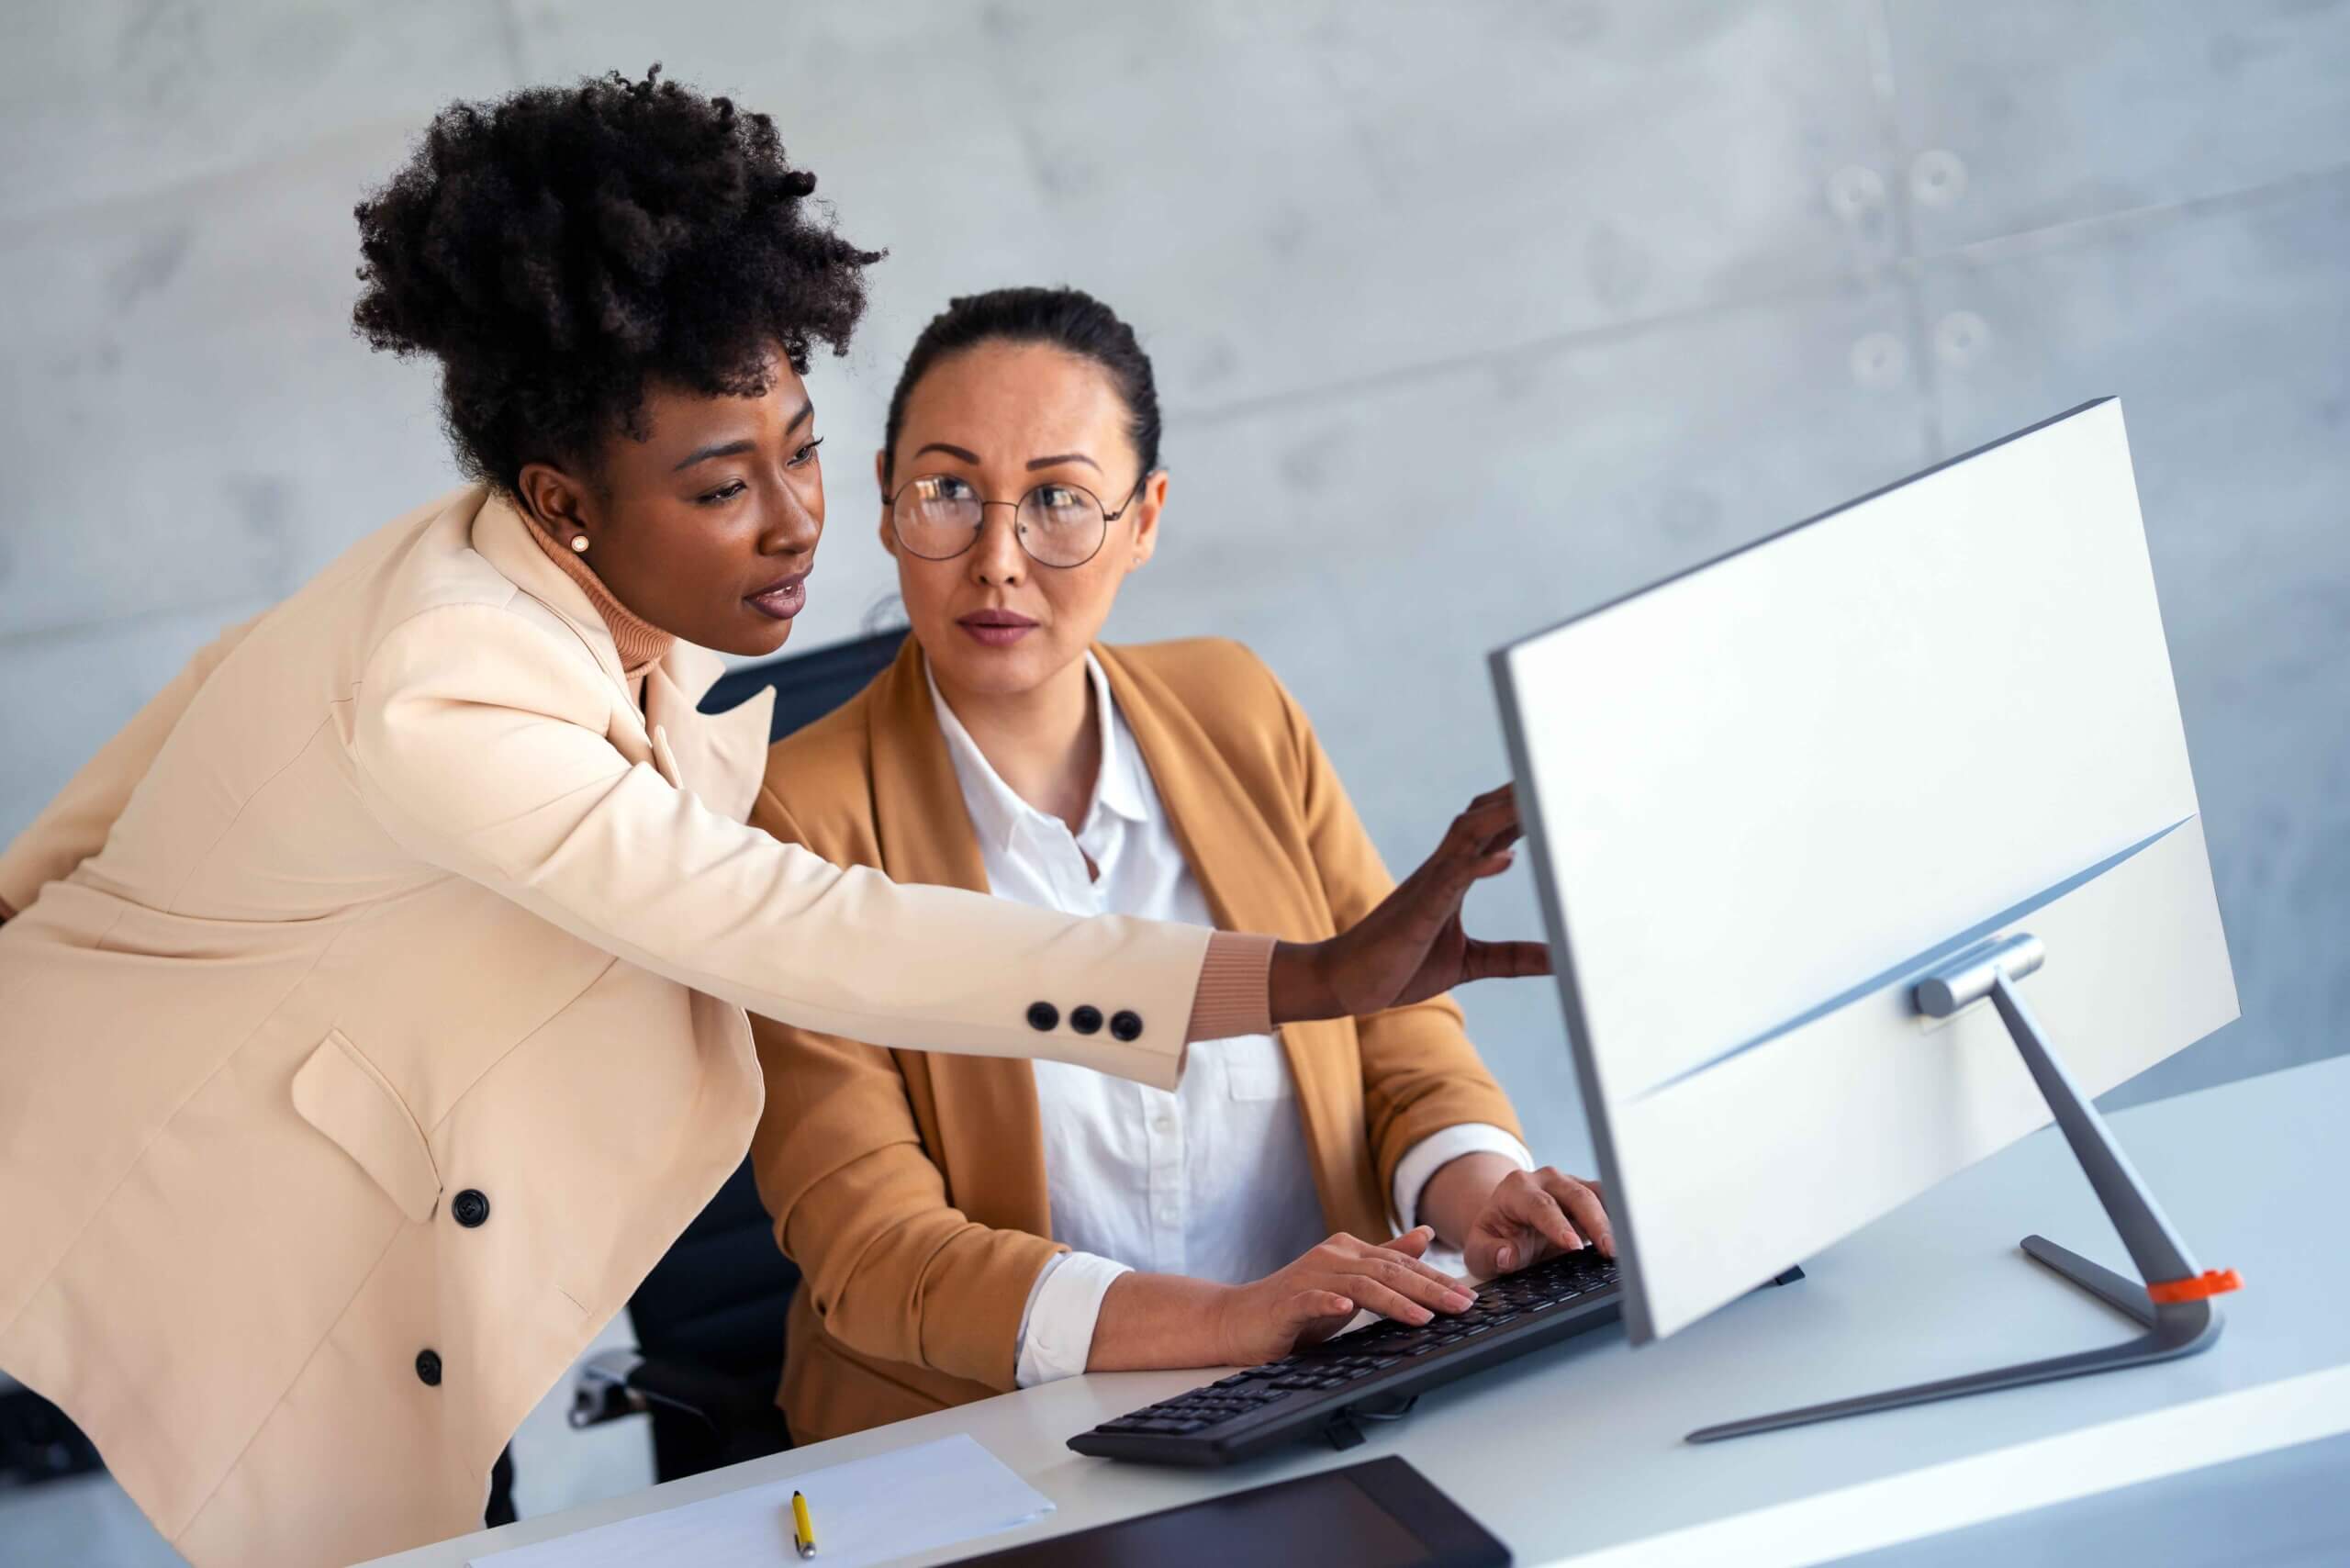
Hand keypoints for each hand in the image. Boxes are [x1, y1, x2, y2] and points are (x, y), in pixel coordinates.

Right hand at [1211, 1227, 1475, 1365]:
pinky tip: (1348, 1309)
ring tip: (1424, 1317)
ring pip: (1360, 1285)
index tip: (1470, 1296)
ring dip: (1394, 1301)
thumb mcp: (1350, 1280)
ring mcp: (1309, 1276)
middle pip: (1389, 1271)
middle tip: (1463, 1306)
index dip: (1437, 1279)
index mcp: (1350, 1250)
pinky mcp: (1288, 1301)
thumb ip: (1385, 1257)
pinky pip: (1312, 1299)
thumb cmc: (1298, 1303)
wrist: (1240, 1319)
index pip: (1402, 1263)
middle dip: (1430, 1289)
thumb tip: (1424, 1233)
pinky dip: (1330, 1302)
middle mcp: (1332, 1256)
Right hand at [1268, 784, 1548, 1024]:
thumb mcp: (1468, 963)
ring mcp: (1428, 885)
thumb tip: (1561, 960)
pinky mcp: (1418, 909)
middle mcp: (1441, 871)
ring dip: (1501, 816)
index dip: (1523, 811)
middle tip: (1556, 778)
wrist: (1344, 983)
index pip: (1493, 833)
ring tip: (1536, 801)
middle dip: (1516, 797)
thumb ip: (1512, 957)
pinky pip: (1450, 879)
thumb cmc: (1398, 967)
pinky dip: (1479, 866)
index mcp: (1452, 879)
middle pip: (1481, 818)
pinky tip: (1507, 860)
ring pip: (1467, 835)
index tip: (1558, 795)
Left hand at [1458, 1166, 1612, 1279]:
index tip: (1573, 1246)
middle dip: (1595, 1222)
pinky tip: (1629, 1238)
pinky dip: (1619, 1217)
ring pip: (1597, 1195)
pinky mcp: (1587, 1195)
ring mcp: (1569, 1185)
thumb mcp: (1479, 1251)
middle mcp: (1545, 1181)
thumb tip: (1507, 1256)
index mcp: (1516, 1189)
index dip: (1558, 1225)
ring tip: (1625, 1247)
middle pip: (1576, 1195)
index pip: (1541, 1205)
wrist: (1505, 1227)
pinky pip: (1608, 1201)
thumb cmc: (1494, 1239)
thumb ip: (1489, 1253)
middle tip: (1609, 1251)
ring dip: (1613, 1218)